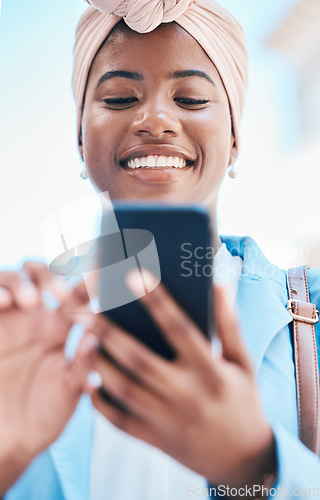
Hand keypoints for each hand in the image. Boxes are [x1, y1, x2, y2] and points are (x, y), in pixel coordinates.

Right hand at [0, 269, 97, 493]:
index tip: (99, 279)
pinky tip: (5, 301)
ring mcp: (9, 320)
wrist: (6, 441)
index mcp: (60, 328)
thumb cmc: (43, 415)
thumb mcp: (68, 390)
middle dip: (53, 276)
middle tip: (60, 293)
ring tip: (31, 301)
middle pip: (43, 275)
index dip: (87, 282)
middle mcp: (35, 318)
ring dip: (25, 281)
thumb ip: (82, 364)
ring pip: (15, 279)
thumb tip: (94, 336)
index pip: (76, 294)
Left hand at [88, 270, 275, 487]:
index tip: (134, 275)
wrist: (243, 460)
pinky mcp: (154, 439)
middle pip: (139, 359)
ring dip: (98, 363)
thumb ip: (229, 323)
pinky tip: (88, 379)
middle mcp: (186, 395)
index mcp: (210, 371)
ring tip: (82, 338)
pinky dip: (100, 401)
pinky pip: (119, 420)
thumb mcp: (242, 362)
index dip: (157, 300)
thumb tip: (218, 284)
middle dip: (108, 332)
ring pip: (122, 389)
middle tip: (85, 308)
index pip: (179, 329)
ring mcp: (167, 420)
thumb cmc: (242, 401)